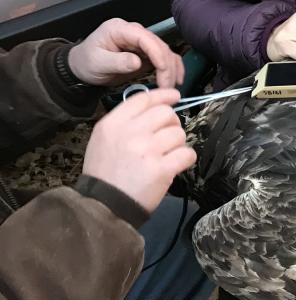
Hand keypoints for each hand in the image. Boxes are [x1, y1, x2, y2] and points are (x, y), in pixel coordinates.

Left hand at [68, 18, 184, 88]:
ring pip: (166, 53)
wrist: (83, 66)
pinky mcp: (147, 53)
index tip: (163, 70)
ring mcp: (142, 42)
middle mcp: (134, 33)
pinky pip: (165, 58)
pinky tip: (176, 80)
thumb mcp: (97, 62)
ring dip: (172, 70)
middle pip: (159, 46)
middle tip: (166, 87)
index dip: (157, 53)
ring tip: (171, 87)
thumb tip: (137, 62)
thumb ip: (117, 61)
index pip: (145, 38)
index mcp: (120, 29)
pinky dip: (174, 69)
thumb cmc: (87, 61)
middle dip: (167, 67)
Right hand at [82, 89, 195, 213]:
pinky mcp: (162, 169)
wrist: (104, 204)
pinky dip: (185, 158)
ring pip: (179, 133)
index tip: (175, 97)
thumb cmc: (105, 172)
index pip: (144, 99)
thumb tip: (154, 108)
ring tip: (166, 155)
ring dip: (178, 144)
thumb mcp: (104, 139)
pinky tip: (175, 164)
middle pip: (166, 113)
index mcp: (113, 124)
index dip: (163, 95)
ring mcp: (147, 150)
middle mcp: (130, 133)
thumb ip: (125, 122)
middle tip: (167, 136)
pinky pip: (187, 153)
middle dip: (172, 123)